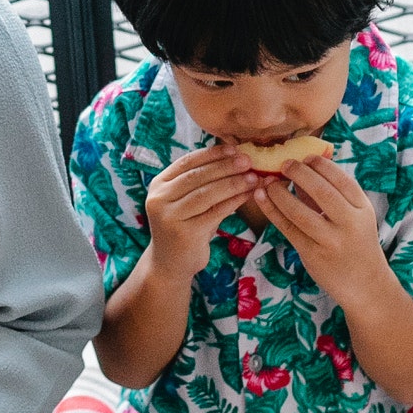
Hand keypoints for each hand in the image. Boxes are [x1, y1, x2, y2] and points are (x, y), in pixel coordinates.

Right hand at [143, 144, 261, 279]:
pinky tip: (248, 195)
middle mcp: (160, 199)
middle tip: (248, 160)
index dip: (211, 154)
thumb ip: (201, 182)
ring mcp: (170, 217)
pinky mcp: (185, 233)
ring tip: (253, 177)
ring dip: (233, 183)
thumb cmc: (184, 227)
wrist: (170, 264)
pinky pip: (215, 212)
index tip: (234, 148)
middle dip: (225, 166)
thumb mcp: (186, 201)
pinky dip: (234, 201)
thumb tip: (235, 157)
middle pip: (197, 176)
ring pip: (207, 193)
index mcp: (158, 185)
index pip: (187, 162)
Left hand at [252, 156, 390, 308]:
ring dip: (280, 193)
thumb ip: (331, 193)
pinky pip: (288, 228)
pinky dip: (272, 211)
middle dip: (300, 173)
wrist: (364, 283)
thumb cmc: (356, 242)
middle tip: (284, 164)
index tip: (306, 157)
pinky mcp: (312, 254)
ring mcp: (331, 241)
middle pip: (322, 192)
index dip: (321, 165)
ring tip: (268, 182)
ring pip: (300, 212)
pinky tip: (261, 197)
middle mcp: (349, 223)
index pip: (341, 179)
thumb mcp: (354, 216)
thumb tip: (304, 166)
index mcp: (362, 208)